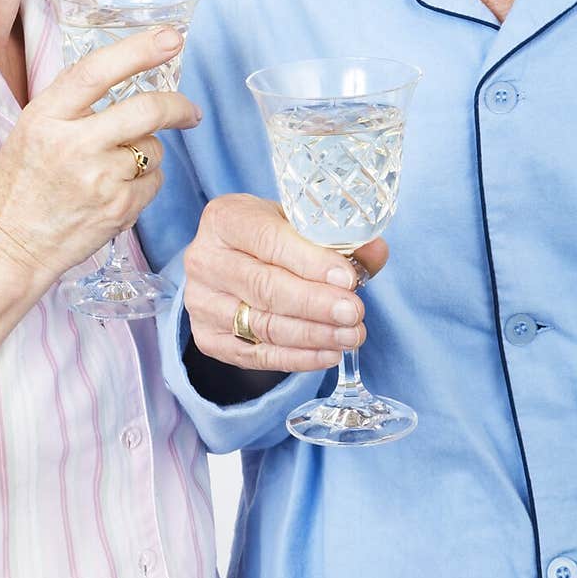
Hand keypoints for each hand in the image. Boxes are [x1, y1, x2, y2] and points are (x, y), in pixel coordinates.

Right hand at [0, 27, 201, 288]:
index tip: (171, 38)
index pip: (97, 71)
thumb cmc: (19, 184)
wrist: (7, 247)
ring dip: (147, 152)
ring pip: (154, 148)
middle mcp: (73, 146)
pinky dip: (145, 182)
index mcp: (46, 117)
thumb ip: (74, 102)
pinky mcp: (118, 211)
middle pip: (146, 110)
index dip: (140, 49)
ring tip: (115, 167)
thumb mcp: (31, 129)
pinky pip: (154, 182)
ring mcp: (98, 181)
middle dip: (178, 106)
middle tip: (190, 111)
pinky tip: (116, 191)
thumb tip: (131, 71)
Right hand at [183, 194, 388, 372]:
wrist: (229, 260)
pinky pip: (257, 355)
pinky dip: (297, 358)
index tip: (348, 279)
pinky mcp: (208, 338)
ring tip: (351, 335)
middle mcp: (203, 260)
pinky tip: (328, 353)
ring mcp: (201, 302)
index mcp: (223, 219)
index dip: (310, 262)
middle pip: (264, 287)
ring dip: (313, 334)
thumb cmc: (268, 235)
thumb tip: (376, 252)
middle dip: (316, 304)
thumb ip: (337, 237)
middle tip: (355, 313)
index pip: (267, 241)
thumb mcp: (297, 223)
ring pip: (262, 325)